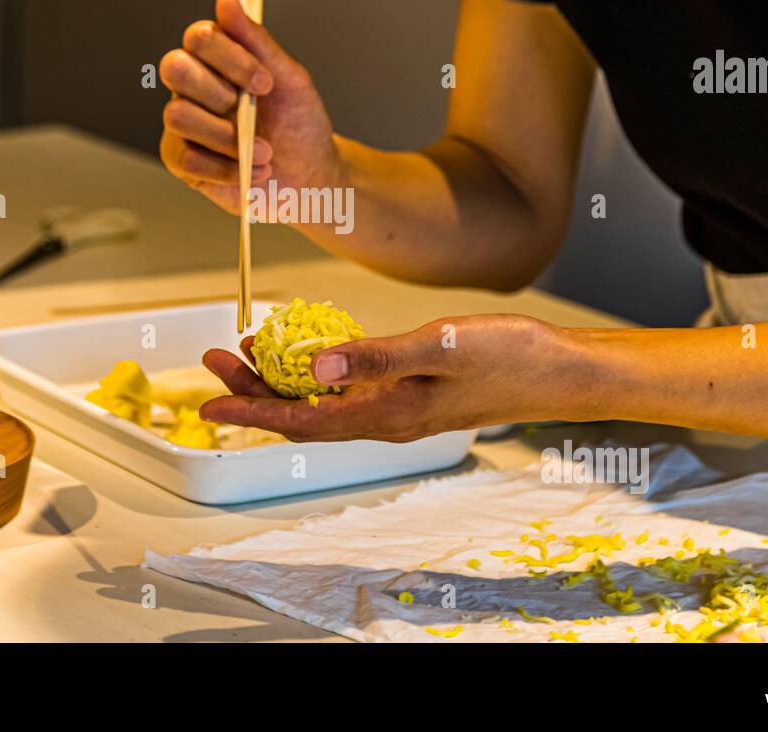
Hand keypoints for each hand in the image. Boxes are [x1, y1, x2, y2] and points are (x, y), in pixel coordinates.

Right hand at [158, 0, 342, 213]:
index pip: (198, 38)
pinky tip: (252, 172)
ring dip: (227, 138)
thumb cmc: (298, 123)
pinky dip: (224, 168)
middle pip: (175, 68)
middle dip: (220, 94)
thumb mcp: (289, 79)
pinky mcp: (181, 160)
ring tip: (265, 154)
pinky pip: (185, 157)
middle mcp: (193, 87)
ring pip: (178, 115)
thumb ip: (257, 40)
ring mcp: (183, 123)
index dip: (230, 59)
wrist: (308, 175)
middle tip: (255, 114)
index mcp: (216, 59)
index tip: (266, 84)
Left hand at [200, 314, 592, 441]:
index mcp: (387, 415)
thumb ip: (375, 357)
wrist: (560, 372)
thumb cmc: (509, 357)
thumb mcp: (439, 346)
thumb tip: (312, 368)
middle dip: (254, 390)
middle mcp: (386, 419)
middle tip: (216, 358)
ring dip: (283, 380)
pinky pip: (351, 390)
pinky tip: (312, 349)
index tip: (207, 399)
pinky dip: (321, 372)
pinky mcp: (412, 393)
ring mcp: (400, 408)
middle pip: (303, 414)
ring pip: (324, 402)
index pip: (301, 421)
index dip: (250, 410)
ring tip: (249, 349)